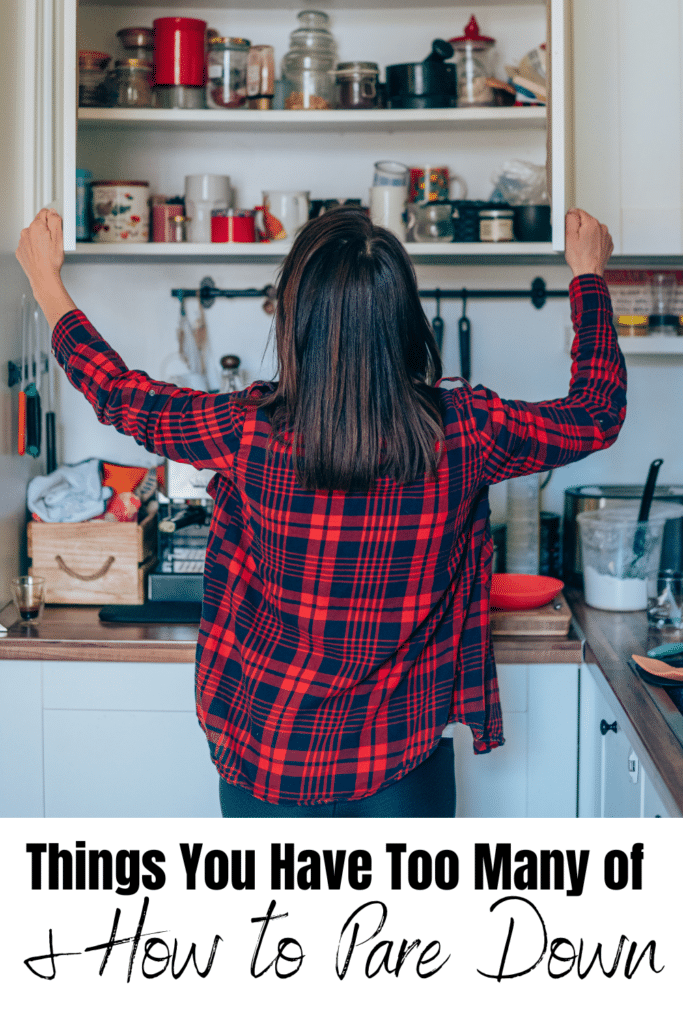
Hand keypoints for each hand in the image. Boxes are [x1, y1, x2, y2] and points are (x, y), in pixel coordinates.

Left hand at [15, 209, 75, 329]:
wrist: (43, 278)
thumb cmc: (52, 261)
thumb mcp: (60, 238)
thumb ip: (56, 221)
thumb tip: (52, 212)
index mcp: (37, 226)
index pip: (44, 212)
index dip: (52, 218)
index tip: (56, 225)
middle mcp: (26, 232)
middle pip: (38, 225)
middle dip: (46, 231)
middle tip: (53, 242)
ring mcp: (22, 242)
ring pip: (32, 235)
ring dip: (39, 240)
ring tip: (47, 251)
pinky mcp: (20, 251)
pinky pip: (28, 245)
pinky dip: (34, 248)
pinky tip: (41, 256)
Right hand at [564, 209, 613, 278]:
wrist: (589, 273)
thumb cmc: (580, 259)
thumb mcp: (568, 237)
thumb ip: (570, 220)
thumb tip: (572, 212)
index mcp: (591, 223)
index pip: (578, 212)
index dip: (571, 220)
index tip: (569, 230)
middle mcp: (602, 227)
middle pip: (586, 221)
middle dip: (580, 229)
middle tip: (575, 242)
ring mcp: (606, 236)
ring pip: (593, 230)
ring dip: (587, 236)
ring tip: (582, 247)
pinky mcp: (608, 244)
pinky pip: (598, 238)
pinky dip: (593, 242)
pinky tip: (588, 250)